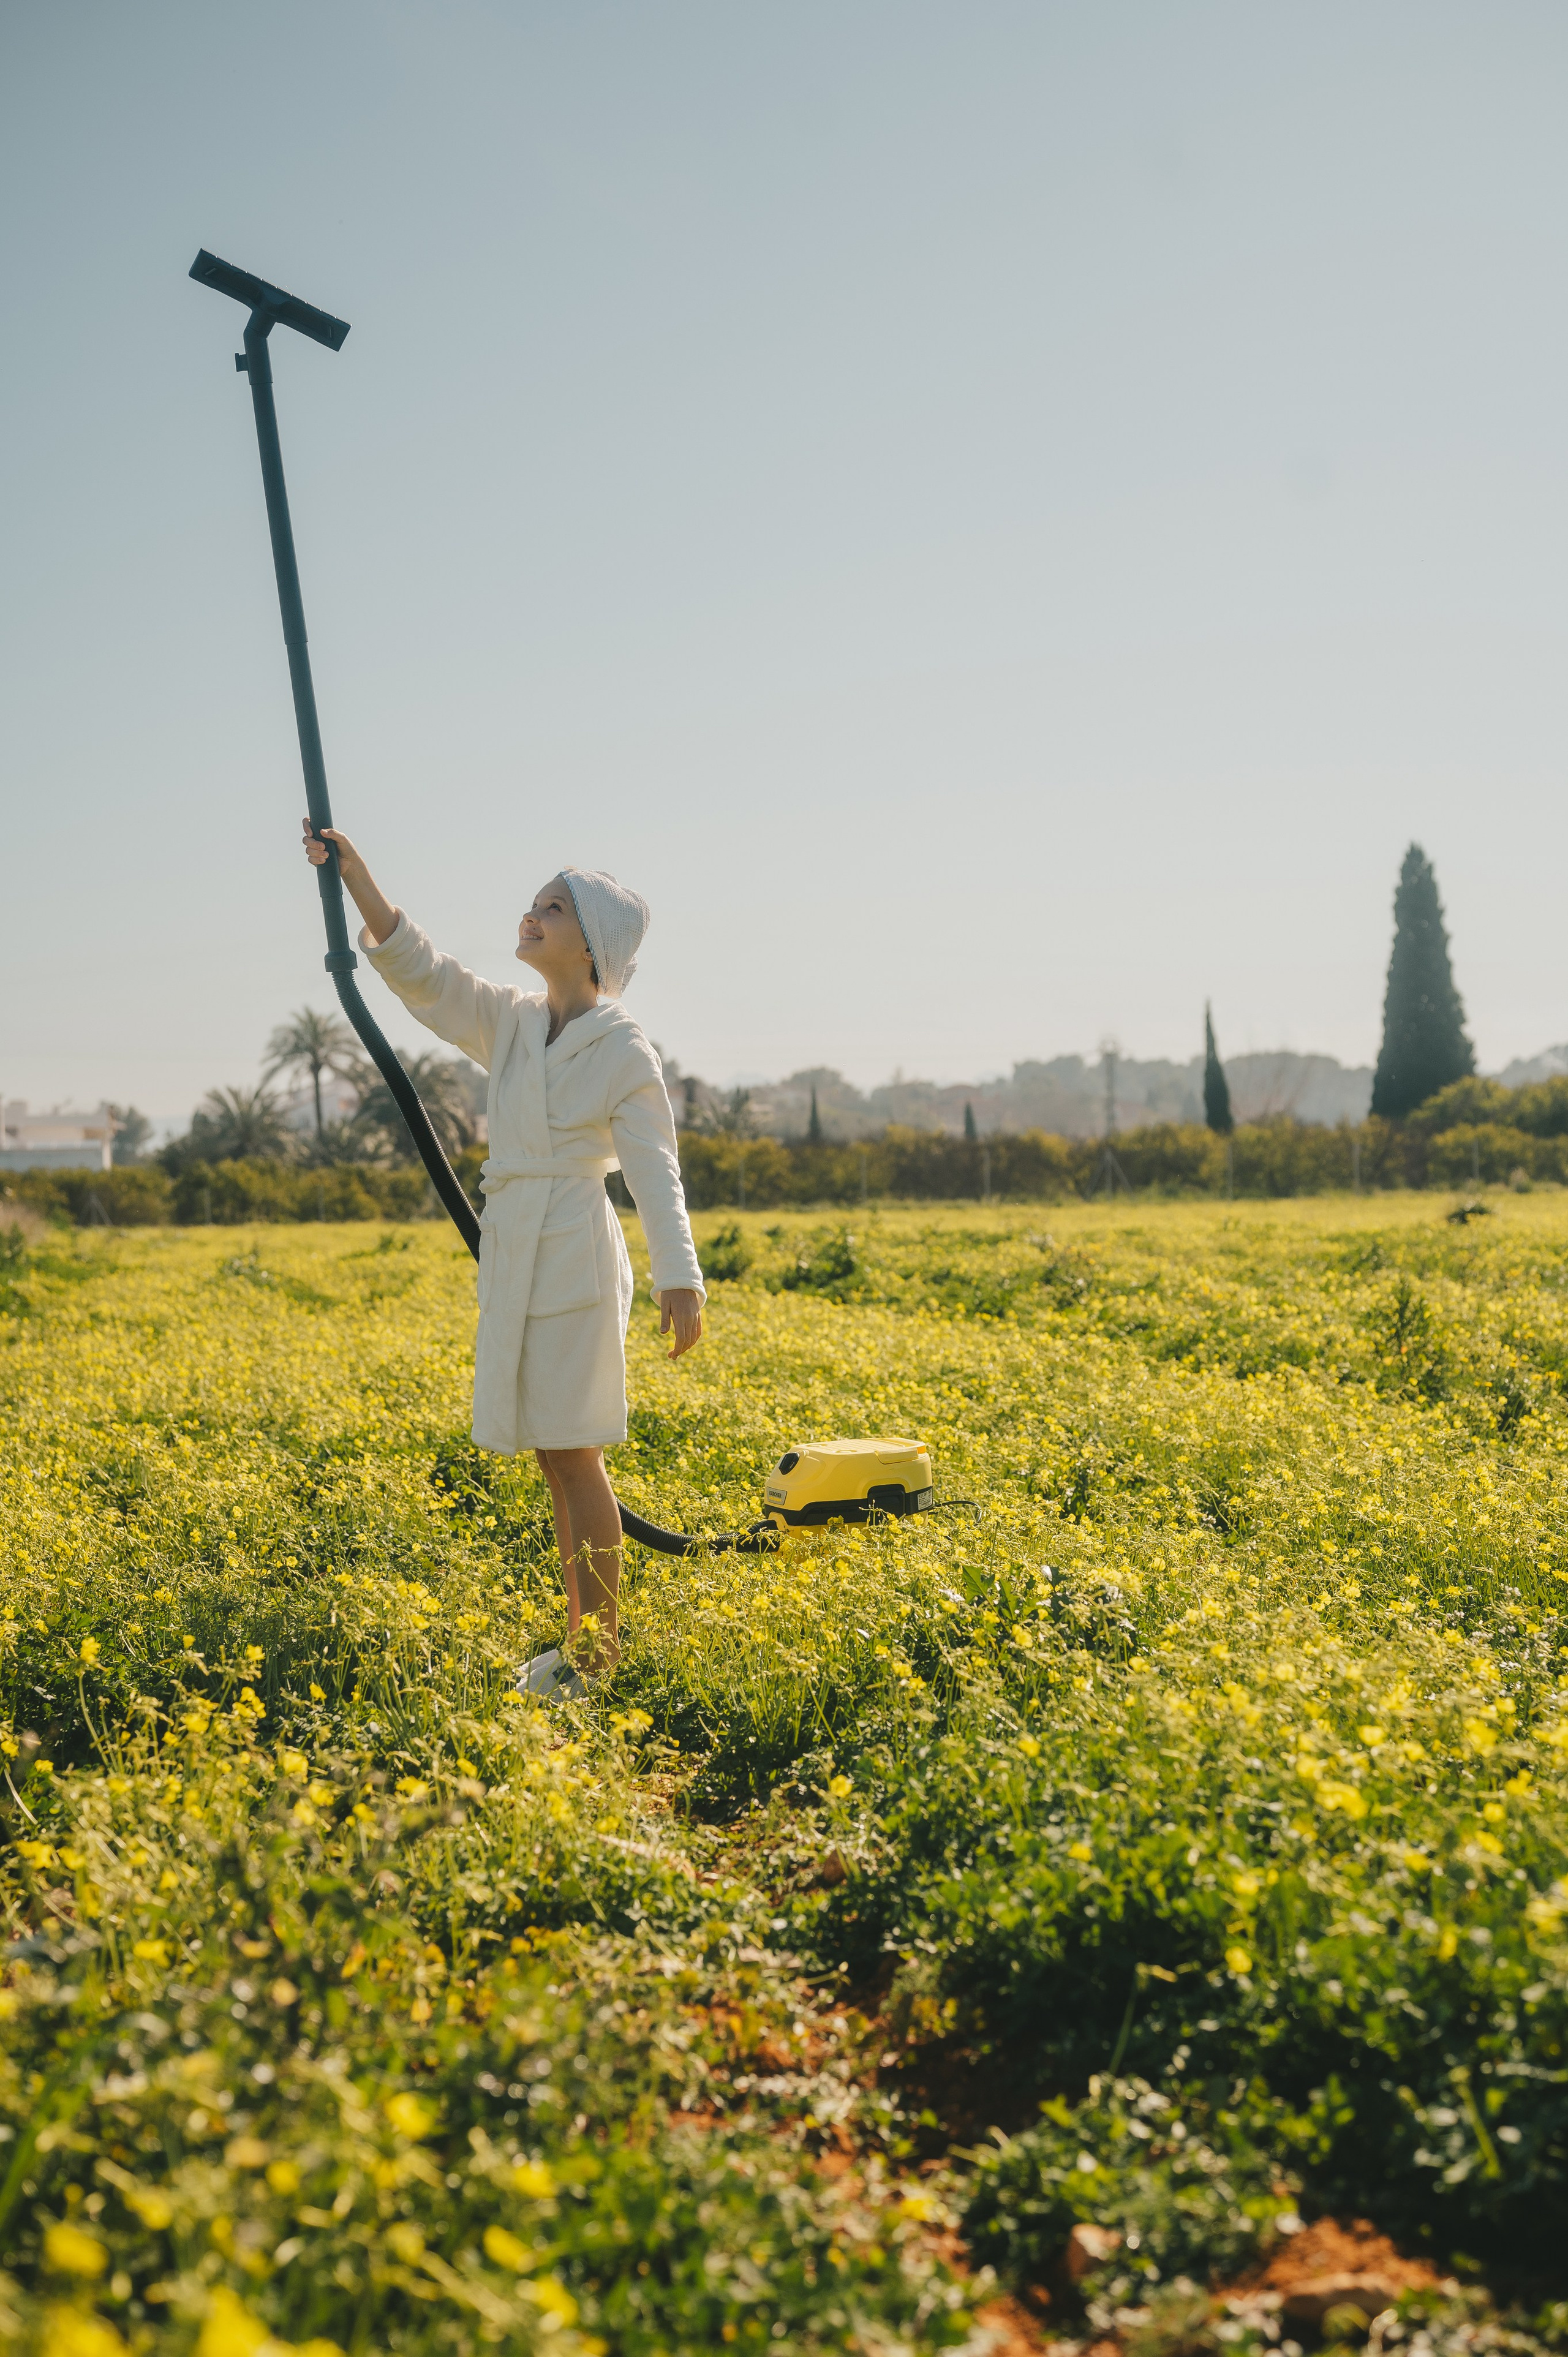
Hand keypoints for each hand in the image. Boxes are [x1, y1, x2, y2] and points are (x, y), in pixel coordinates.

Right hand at [301, 821, 397, 943]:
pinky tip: (322, 862)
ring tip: (325, 856)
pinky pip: (311, 861)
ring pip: (308, 850)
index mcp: (329, 839)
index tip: (307, 821)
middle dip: (311, 842)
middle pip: (308, 839)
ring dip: (313, 852)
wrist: (358, 878)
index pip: (314, 829)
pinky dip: (314, 860)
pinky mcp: (320, 867)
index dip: (308, 825)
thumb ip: (337, 836)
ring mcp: (320, 857)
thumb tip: (325, 830)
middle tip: (322, 847)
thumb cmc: (355, 861)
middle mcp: (322, 846)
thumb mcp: (348, 846)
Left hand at [660, 1288, 702, 1359]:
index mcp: (681, 1316)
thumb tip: (663, 1333)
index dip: (677, 1349)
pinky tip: (688, 1344)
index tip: (671, 1356)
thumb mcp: (664, 1305)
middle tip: (672, 1356)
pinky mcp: (698, 1316)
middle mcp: (690, 1318)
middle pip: (688, 1340)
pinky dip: (694, 1340)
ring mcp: (695, 1317)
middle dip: (680, 1350)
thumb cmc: (670, 1293)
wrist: (683, 1282)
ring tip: (678, 1352)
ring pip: (694, 1337)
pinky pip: (698, 1331)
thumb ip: (664, 1319)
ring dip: (687, 1347)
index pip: (681, 1338)